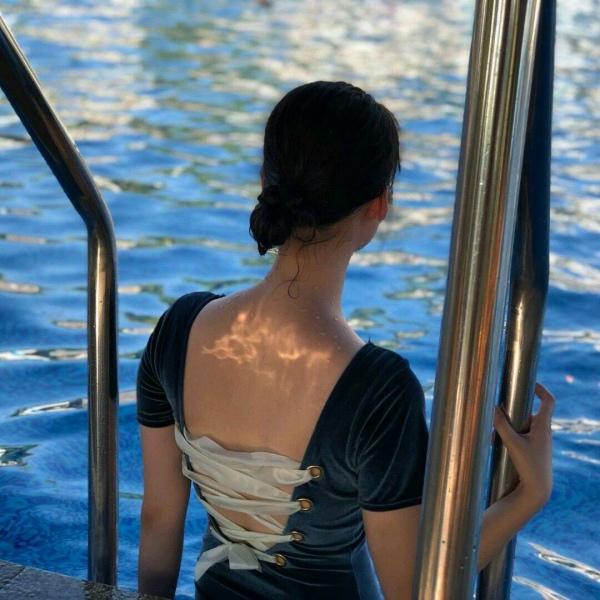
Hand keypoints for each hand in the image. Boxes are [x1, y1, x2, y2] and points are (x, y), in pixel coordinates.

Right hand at [493, 382, 554, 508]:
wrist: (538, 490)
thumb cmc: (528, 466)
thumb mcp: (512, 443)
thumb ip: (501, 425)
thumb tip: (493, 408)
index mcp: (543, 426)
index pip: (548, 401)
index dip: (541, 389)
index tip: (530, 383)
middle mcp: (544, 432)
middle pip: (532, 412)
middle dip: (516, 409)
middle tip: (503, 406)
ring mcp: (541, 442)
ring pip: (525, 425)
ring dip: (511, 424)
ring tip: (495, 432)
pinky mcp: (535, 450)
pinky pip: (523, 436)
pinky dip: (511, 435)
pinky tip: (497, 444)